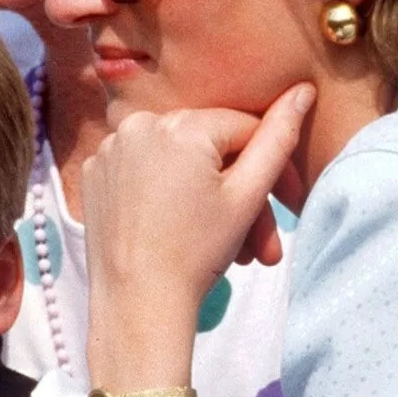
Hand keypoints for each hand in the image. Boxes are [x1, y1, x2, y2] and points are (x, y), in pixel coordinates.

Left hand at [81, 84, 314, 387]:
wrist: (136, 305)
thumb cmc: (197, 253)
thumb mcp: (248, 196)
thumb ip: (278, 138)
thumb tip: (302, 90)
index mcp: (183, 125)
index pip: (245, 129)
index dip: (272, 167)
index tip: (287, 204)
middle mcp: (141, 123)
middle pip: (210, 148)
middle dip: (240, 192)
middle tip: (259, 245)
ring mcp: (112, 147)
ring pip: (178, 160)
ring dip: (206, 194)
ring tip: (225, 246)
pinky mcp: (95, 172)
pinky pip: (144, 169)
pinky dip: (165, 193)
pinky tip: (176, 229)